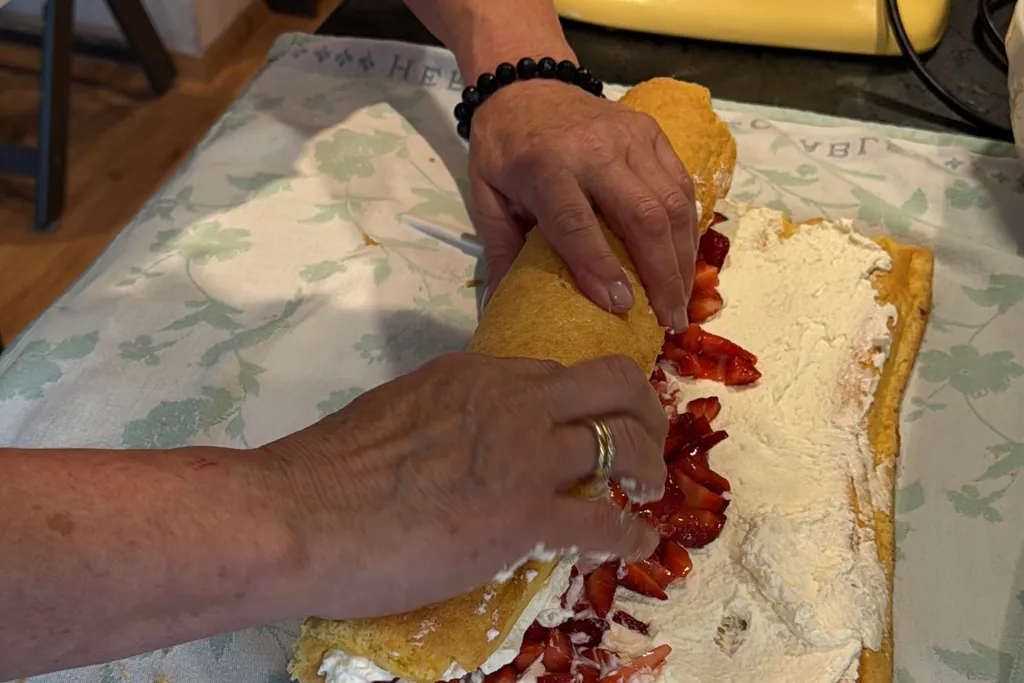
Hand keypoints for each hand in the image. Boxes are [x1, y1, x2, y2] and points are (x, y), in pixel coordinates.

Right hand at [262, 353, 665, 619]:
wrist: (300, 515)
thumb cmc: (328, 470)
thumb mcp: (397, 410)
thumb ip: (445, 414)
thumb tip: (462, 438)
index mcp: (476, 374)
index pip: (555, 373)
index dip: (584, 399)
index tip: (593, 420)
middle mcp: (513, 401)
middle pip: (612, 385)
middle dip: (642, 411)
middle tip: (643, 441)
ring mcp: (525, 456)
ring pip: (622, 442)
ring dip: (646, 467)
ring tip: (646, 489)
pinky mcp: (525, 517)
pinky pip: (605, 521)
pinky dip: (630, 534)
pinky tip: (636, 544)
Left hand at [469, 79, 698, 330]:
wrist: (528, 86)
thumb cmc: (504, 148)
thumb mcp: (487, 198)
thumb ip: (500, 252)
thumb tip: (500, 312)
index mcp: (546, 166)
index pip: (578, 224)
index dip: (601, 268)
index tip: (622, 307)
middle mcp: (595, 149)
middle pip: (642, 216)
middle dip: (661, 274)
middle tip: (668, 320)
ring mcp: (632, 137)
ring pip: (672, 203)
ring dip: (682, 258)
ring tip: (681, 301)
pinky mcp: (653, 133)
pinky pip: (682, 185)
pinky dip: (688, 229)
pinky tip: (685, 262)